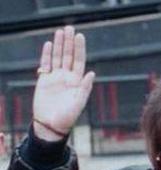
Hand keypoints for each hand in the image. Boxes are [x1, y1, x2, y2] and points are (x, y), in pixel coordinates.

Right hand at [33, 26, 94, 140]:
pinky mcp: (44, 81)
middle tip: (69, 27)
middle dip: (69, 42)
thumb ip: (85, 88)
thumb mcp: (79, 102)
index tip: (80, 36)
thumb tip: (92, 73)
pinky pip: (45, 65)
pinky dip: (46, 55)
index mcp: (78, 81)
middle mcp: (68, 77)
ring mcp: (56, 78)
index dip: (79, 49)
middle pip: (68, 56)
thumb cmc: (68, 117)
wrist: (51, 125)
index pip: (79, 61)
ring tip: (60, 31)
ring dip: (58, 45)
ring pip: (57, 57)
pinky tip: (48, 44)